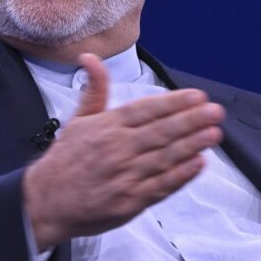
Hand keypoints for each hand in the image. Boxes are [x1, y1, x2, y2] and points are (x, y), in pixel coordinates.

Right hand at [23, 53, 223, 250]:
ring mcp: (124, 176)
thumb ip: (94, 89)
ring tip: (214, 133)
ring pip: (165, 157)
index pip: (145, 109)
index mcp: (106, 127)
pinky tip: (198, 163)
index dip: (173, 102)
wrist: (45, 202)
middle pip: (161, 132)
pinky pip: (160, 186)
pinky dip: (181, 175)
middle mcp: (117, 149)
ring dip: (192, 145)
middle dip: (191, 120)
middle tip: (215, 111)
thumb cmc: (65, 160)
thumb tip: (90, 57)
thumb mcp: (77, 119)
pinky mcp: (129, 201)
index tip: (196, 96)